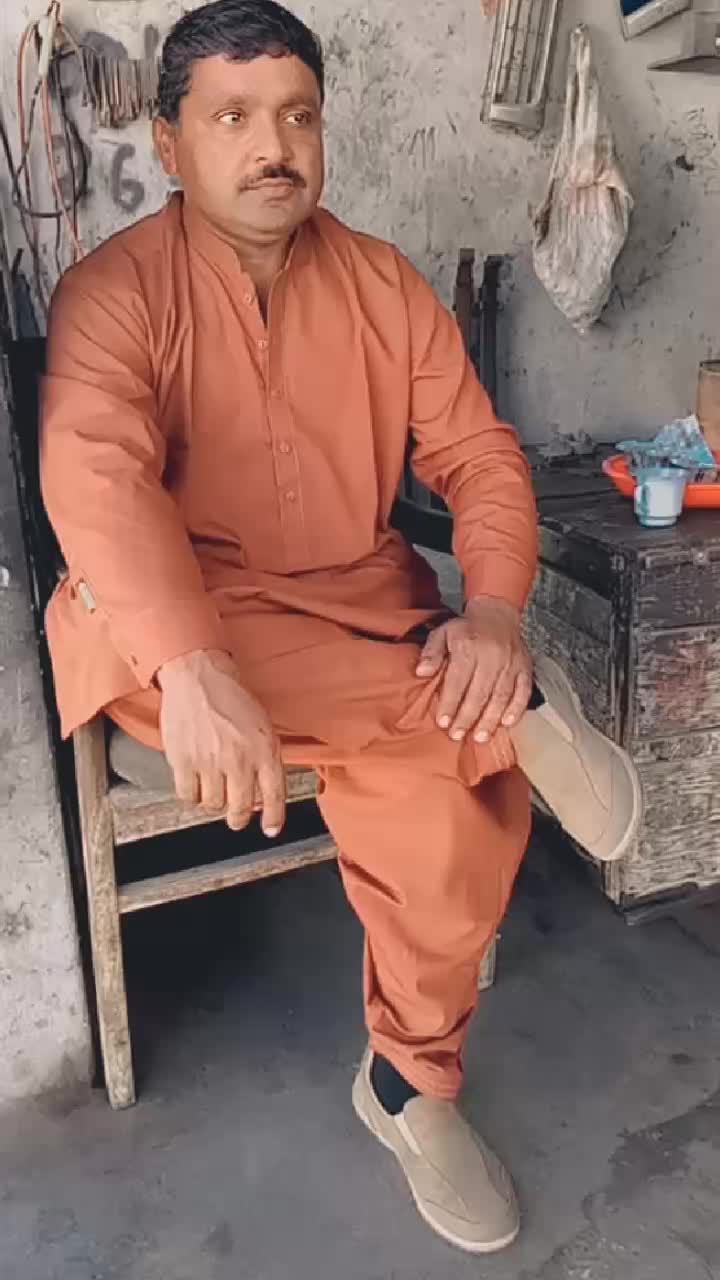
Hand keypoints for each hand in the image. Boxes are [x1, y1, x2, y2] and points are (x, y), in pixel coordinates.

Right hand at [157, 649, 285, 836]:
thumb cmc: (230, 696)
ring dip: (214, 801)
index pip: (274, 795)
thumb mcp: (262, 725)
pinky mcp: (184, 762)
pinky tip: (195, 783)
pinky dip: (192, 795)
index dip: (273, 817)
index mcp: (264, 749)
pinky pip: (188, 796)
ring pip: (213, 804)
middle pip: (240, 807)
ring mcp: (211, 762)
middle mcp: (239, 759)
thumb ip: (265, 758)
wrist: (199, 676)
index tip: (270, 829)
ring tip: (213, 788)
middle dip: (239, 818)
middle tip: (236, 817)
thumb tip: (261, 794)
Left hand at [416, 595, 531, 743]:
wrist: (496, 614)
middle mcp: (492, 655)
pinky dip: (516, 709)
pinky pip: (523, 691)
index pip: (458, 680)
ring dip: (490, 719)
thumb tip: (421, 672)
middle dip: (468, 717)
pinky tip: (507, 723)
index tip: (443, 722)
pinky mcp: (525, 668)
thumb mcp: (442, 633)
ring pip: (501, 696)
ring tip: (480, 737)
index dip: (450, 703)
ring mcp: (511, 663)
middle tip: (458, 735)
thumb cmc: (466, 629)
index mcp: (469, 646)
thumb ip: (431, 653)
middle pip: (480, 692)